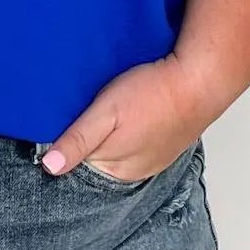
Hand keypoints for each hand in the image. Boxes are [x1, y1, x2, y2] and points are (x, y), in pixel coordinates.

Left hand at [40, 53, 215, 181]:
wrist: (200, 79)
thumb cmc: (152, 93)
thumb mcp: (106, 113)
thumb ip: (78, 140)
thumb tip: (49, 167)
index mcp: (115, 169)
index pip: (77, 162)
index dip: (67, 140)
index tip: (64, 119)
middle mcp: (134, 171)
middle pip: (97, 157)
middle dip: (88, 136)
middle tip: (86, 107)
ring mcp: (152, 158)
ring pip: (117, 149)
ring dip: (110, 132)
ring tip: (109, 108)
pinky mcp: (164, 143)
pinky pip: (137, 142)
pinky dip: (130, 129)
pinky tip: (130, 111)